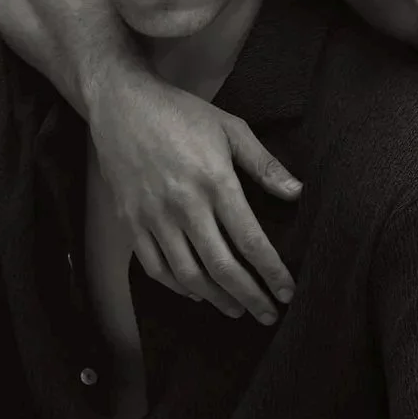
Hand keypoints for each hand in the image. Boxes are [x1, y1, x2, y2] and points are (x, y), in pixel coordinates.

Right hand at [87, 69, 301, 322]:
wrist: (121, 104)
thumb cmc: (180, 114)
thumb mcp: (230, 129)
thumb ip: (264, 165)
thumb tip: (296, 193)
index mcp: (214, 182)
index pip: (250, 240)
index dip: (271, 271)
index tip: (287, 291)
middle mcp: (183, 205)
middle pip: (222, 266)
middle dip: (250, 296)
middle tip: (269, 315)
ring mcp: (153, 217)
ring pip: (188, 275)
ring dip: (217, 299)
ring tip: (238, 310)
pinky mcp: (130, 222)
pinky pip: (155, 268)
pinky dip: (178, 287)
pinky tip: (197, 293)